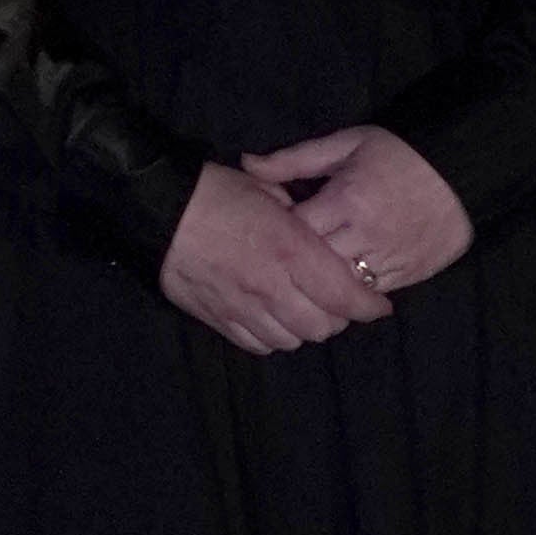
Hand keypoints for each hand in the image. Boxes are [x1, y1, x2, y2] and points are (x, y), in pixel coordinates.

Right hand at [158, 159, 390, 353]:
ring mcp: (243, 307)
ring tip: (302, 310)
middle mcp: (271, 286)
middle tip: (337, 303)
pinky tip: (271, 317)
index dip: (368, 306)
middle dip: (337, 318)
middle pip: (322, 326)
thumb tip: (316, 230)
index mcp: (290, 248)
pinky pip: (257, 344)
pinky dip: (272, 336)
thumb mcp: (266, 190)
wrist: (157, 210)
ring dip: (304, 328)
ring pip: (291, 340)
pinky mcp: (218, 319)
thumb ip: (300, 215)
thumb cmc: (214, 192)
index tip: (378, 306)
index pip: (344, 294)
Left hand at [240, 122, 471, 302]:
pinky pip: (370, 295)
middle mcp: (364, 236)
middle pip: (314, 267)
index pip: (295, 232)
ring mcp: (387, 260)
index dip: (277, 235)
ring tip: (306, 280)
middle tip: (280, 264)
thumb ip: (295, 159)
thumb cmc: (399, 153)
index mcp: (344, 201)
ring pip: (341, 289)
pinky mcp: (407, 275)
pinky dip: (352, 294)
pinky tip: (338, 286)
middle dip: (295, 267)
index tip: (268, 232)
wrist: (463, 171)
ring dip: (322, 287)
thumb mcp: (346, 145)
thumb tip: (247, 164)